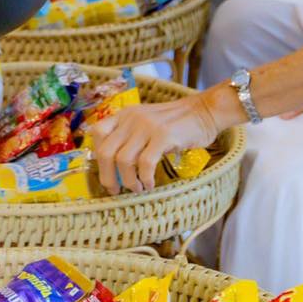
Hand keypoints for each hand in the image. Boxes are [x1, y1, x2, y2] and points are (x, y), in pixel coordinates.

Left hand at [85, 90, 227, 194]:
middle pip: (105, 152)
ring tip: (138, 188)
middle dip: (107, 177)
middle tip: (116, 190)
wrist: (204, 111)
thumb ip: (131, 136)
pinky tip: (150, 184)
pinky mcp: (163, 135)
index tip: (108, 171)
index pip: (97, 132)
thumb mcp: (147, 122)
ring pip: (123, 160)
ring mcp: (147, 126)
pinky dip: (145, 179)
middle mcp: (132, 118)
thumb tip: (115, 166)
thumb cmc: (176, 123)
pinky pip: (145, 163)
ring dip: (128, 181)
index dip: (97, 155)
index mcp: (125, 114)